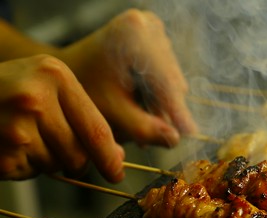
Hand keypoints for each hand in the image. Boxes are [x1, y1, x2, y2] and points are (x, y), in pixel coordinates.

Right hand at [0, 55, 124, 181]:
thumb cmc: (10, 91)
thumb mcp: (49, 88)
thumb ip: (84, 119)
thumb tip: (116, 157)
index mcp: (55, 75)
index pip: (95, 129)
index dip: (109, 157)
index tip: (116, 173)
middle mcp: (34, 98)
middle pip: (78, 154)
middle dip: (75, 161)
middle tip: (56, 146)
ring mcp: (13, 127)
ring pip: (55, 166)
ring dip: (47, 160)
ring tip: (25, 137)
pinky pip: (29, 172)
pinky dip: (25, 166)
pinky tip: (11, 144)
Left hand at [60, 9, 197, 146]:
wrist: (70, 67)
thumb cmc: (84, 88)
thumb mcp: (112, 111)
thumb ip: (143, 127)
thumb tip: (175, 139)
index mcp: (134, 34)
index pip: (164, 80)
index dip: (177, 110)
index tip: (190, 133)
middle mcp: (147, 23)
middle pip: (169, 77)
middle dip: (166, 108)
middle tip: (157, 135)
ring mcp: (151, 27)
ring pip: (170, 76)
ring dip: (162, 102)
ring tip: (145, 121)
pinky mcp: (154, 34)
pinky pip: (166, 71)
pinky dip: (158, 91)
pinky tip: (146, 106)